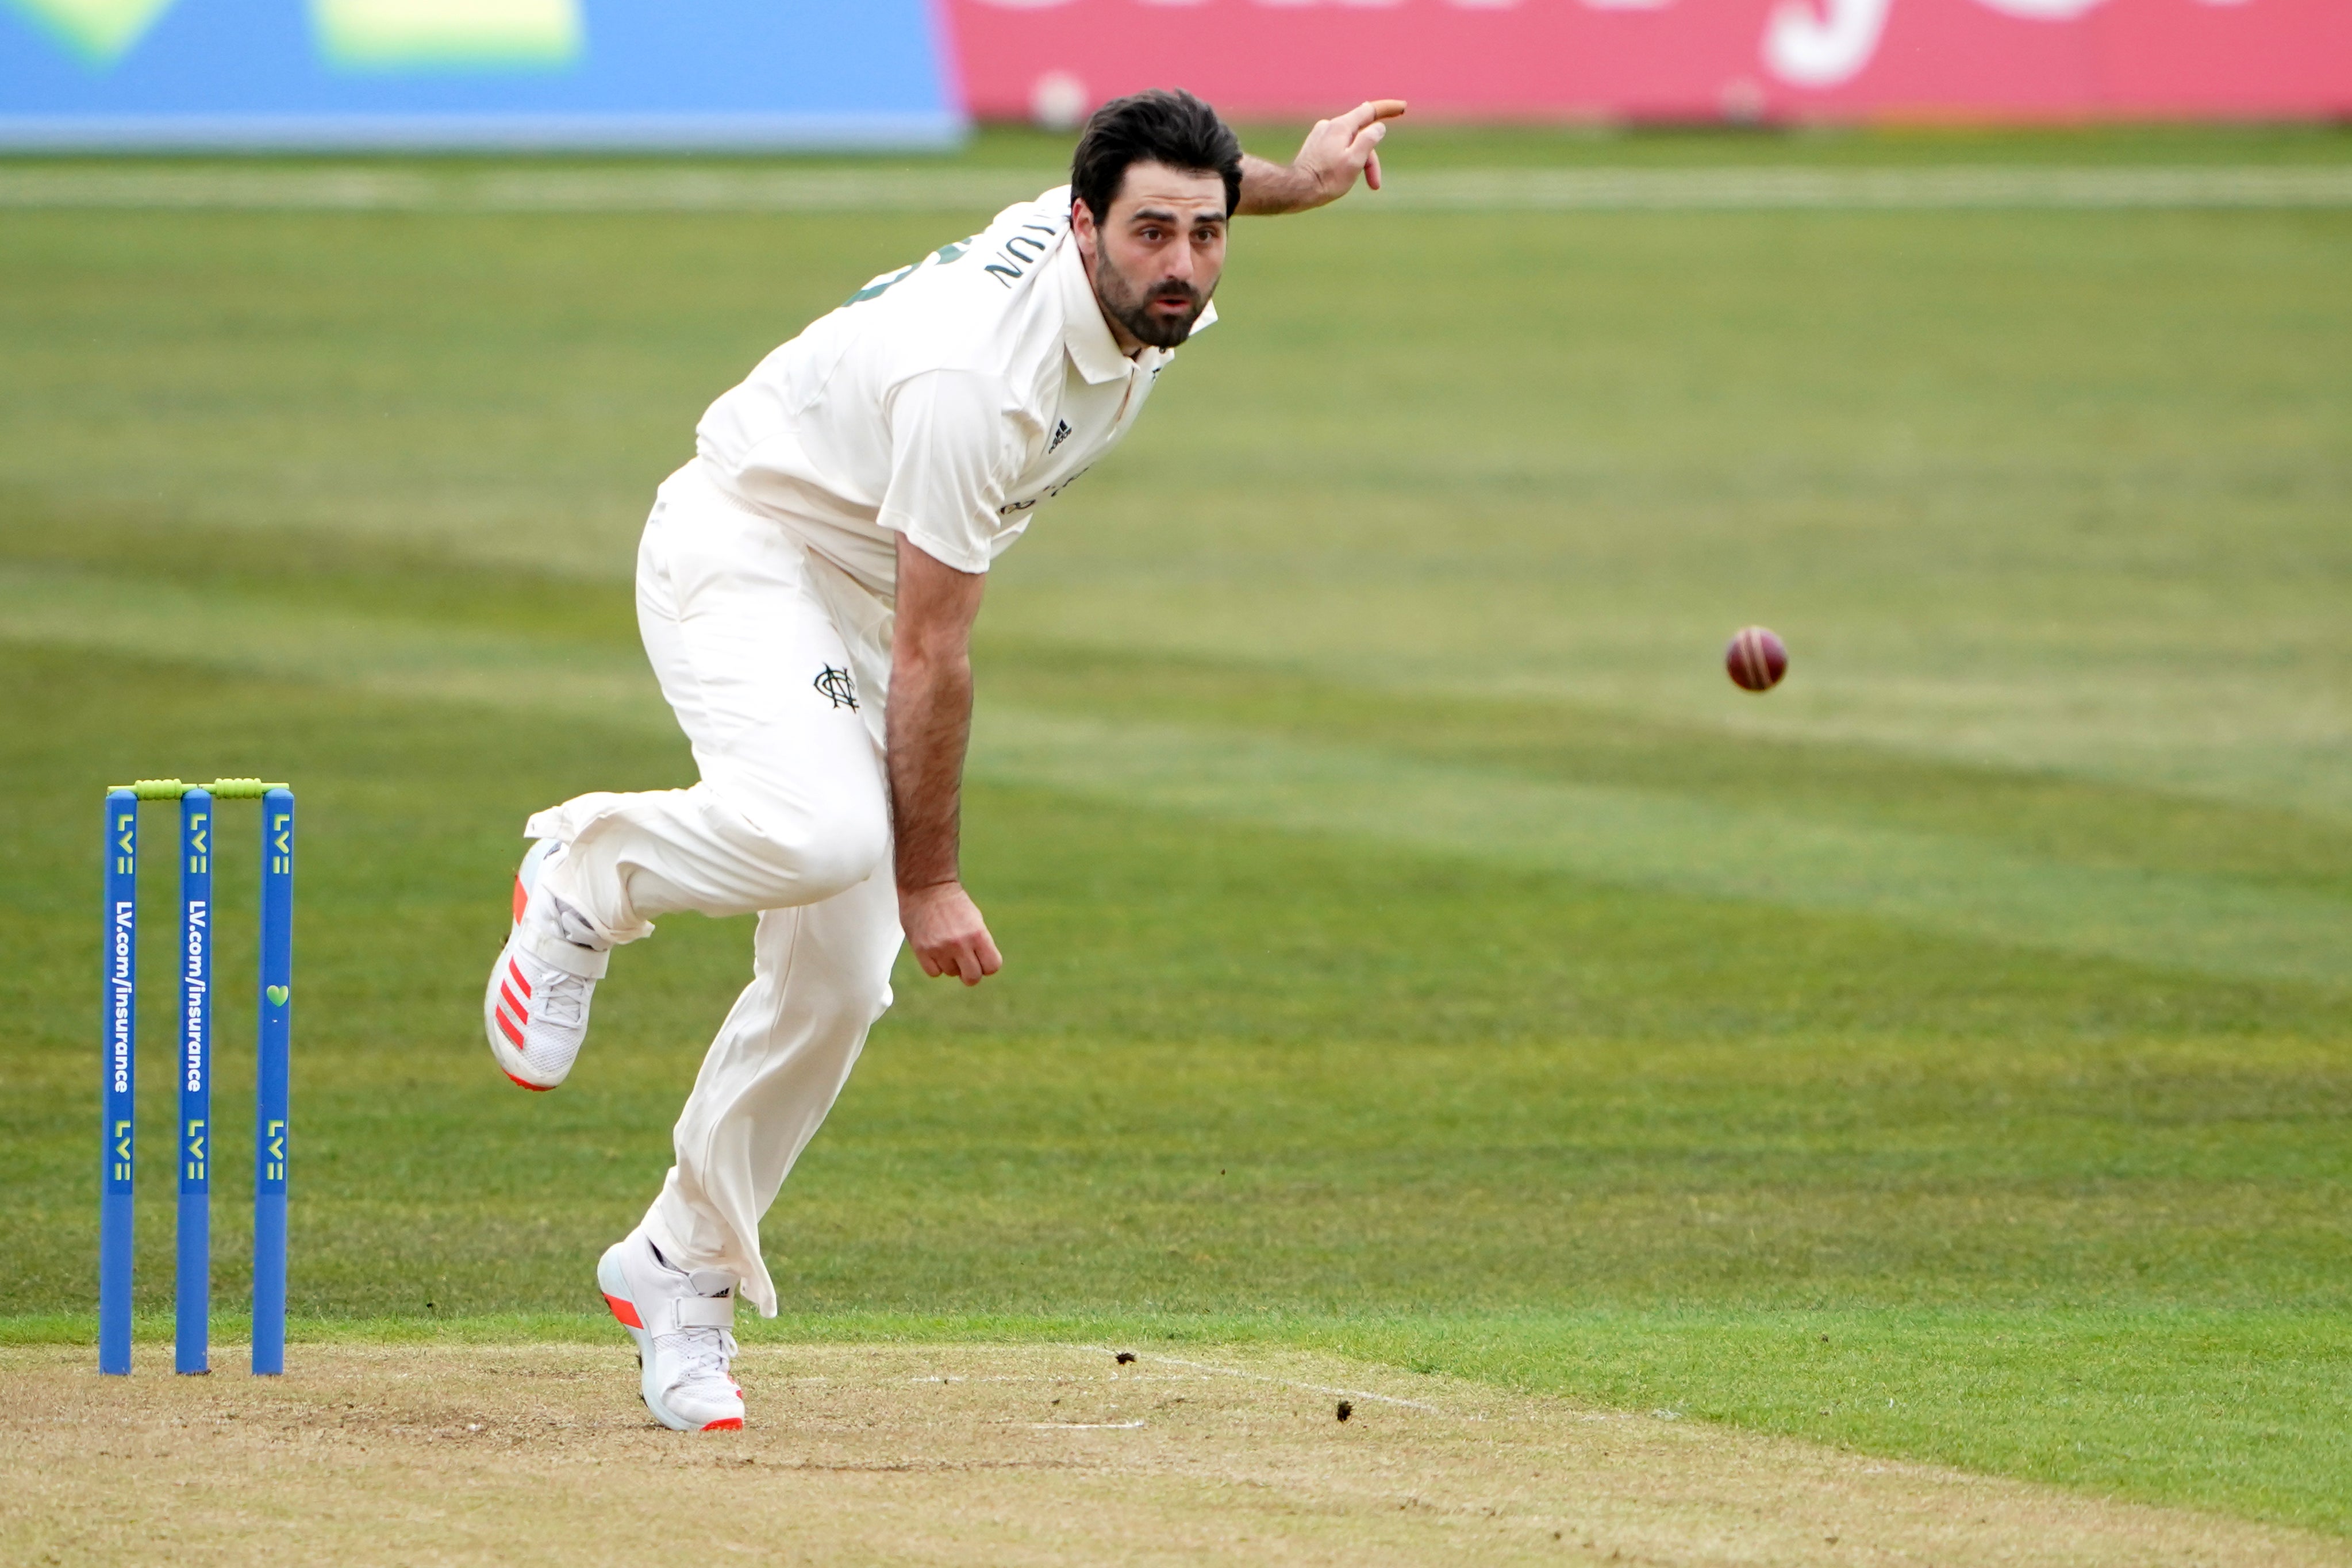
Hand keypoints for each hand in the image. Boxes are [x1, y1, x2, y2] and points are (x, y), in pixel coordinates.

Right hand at [900, 880, 1002, 985]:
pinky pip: (934, 972)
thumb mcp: (975, 921)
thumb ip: (980, 945)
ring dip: (951, 964)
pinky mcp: (922, 950)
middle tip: (966, 962)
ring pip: (951, 973)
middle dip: (971, 973)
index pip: (992, 966)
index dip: (988, 965)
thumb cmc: (954, 904)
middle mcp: (960, 943)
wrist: (927, 887)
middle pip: (973, 978)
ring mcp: (940, 948)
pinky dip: (935, 965)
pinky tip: (934, 949)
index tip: (981, 958)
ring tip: (946, 945)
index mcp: (978, 934)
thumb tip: (980, 968)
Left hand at [1287, 99, 1407, 210]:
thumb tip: (1379, 126)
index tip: (1402, 107)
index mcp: (1342, 126)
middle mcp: (1330, 126)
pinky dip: (1348, 160)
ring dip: (1360, 162)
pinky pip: (1339, 148)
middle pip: (1362, 135)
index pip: (1370, 110)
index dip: (1388, 108)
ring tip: (1357, 184)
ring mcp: (1321, 135)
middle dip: (1372, 157)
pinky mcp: (1315, 146)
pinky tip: (1343, 176)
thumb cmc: (1327, 179)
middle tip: (1375, 184)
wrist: (1296, 190)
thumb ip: (1368, 140)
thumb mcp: (1354, 161)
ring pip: (1351, 143)